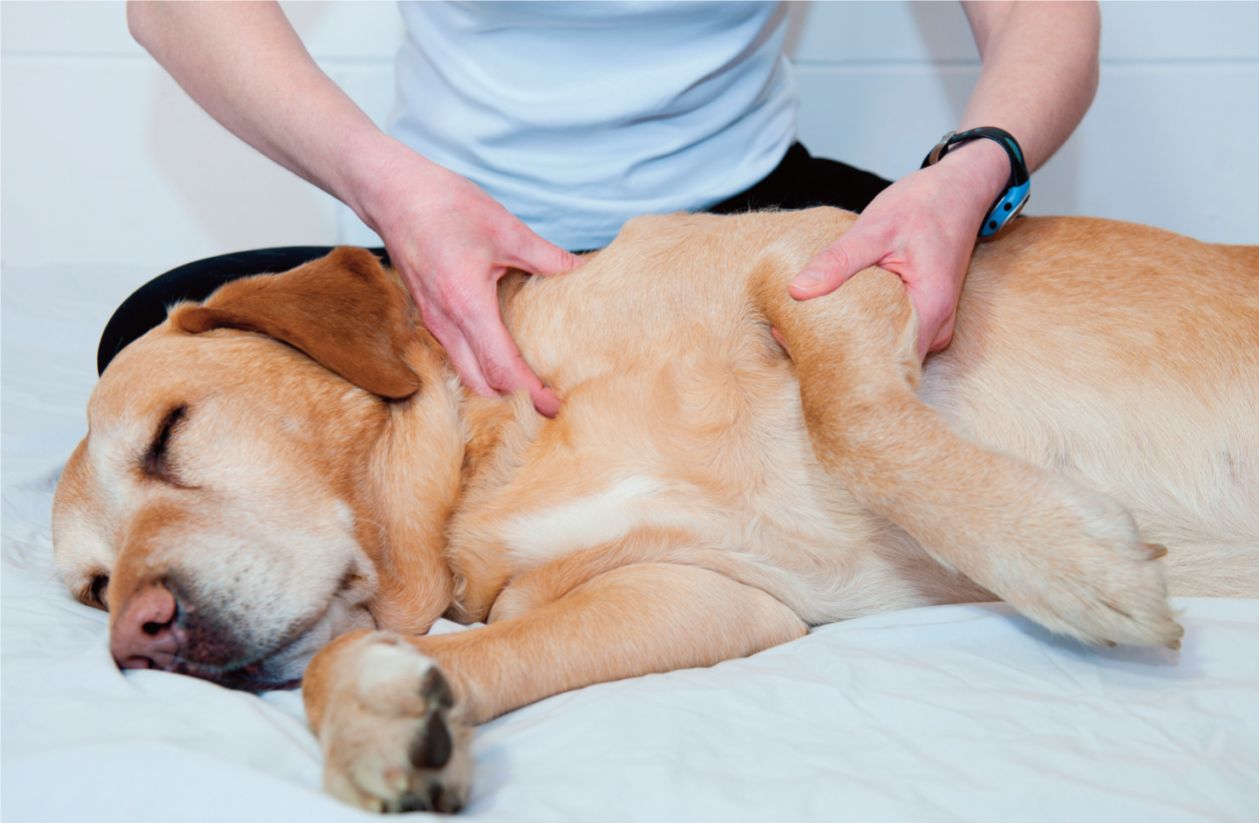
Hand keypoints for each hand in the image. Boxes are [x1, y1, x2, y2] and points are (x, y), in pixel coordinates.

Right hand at [362, 147, 585, 416]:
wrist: (391, 192)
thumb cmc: (443, 205)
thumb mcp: (506, 229)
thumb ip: (548, 257)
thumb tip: (585, 270)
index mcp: (467, 305)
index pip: (502, 369)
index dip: (530, 394)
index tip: (554, 407)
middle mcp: (446, 323)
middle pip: (481, 385)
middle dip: (515, 401)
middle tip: (549, 404)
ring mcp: (433, 322)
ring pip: (465, 373)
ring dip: (497, 387)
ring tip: (530, 388)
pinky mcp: (429, 315)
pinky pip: (456, 356)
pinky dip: (480, 369)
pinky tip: (503, 359)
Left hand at [788, 139, 1008, 360]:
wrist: (960, 189)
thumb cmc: (924, 205)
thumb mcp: (874, 228)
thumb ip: (838, 261)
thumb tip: (797, 290)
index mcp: (930, 309)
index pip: (883, 359)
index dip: (842, 358)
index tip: (803, 350)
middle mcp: (936, 326)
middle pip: (884, 359)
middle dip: (840, 353)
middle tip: (793, 340)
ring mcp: (932, 323)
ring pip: (886, 347)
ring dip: (851, 341)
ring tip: (807, 330)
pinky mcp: (924, 315)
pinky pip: (890, 332)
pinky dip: (864, 326)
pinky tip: (835, 317)